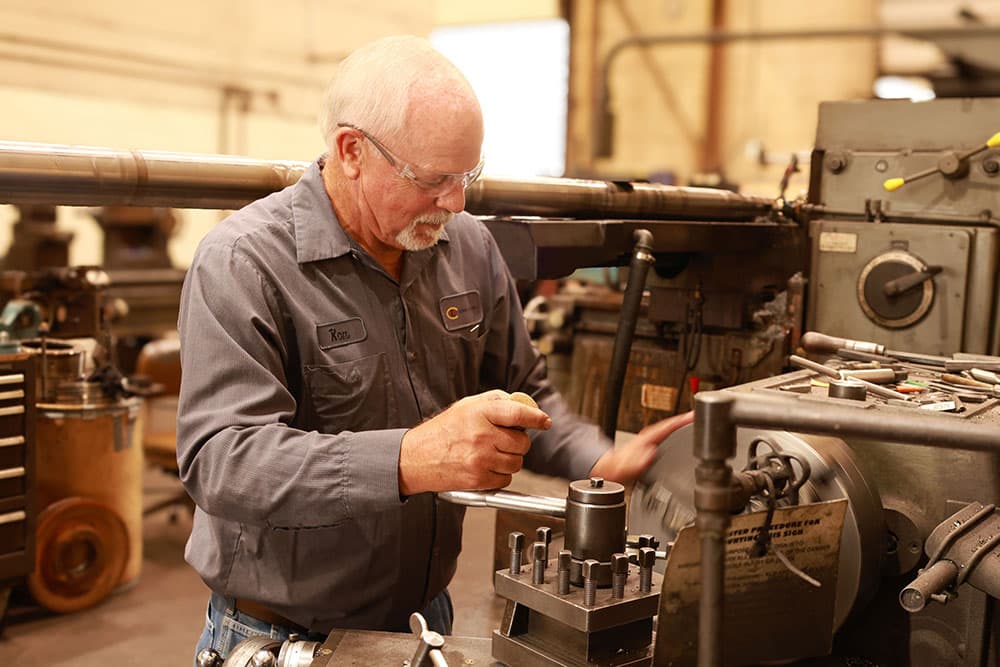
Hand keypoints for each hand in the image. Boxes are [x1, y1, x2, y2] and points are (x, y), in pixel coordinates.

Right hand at [399, 390, 551, 494]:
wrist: (415, 458)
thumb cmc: (442, 431)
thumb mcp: (466, 406)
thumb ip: (495, 401)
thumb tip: (523, 404)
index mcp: (480, 413)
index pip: (518, 413)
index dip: (536, 418)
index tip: (544, 421)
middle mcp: (482, 435)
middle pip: (522, 442)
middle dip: (517, 442)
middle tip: (503, 440)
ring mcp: (480, 459)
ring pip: (516, 463)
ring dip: (509, 460)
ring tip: (490, 454)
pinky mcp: (478, 479)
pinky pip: (505, 479)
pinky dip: (500, 475)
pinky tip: (485, 467)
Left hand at [588, 411, 693, 483]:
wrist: (608, 472)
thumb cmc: (614, 469)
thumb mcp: (623, 468)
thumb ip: (634, 463)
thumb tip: (649, 454)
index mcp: (646, 439)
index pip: (668, 426)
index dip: (683, 420)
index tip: (696, 415)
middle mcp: (650, 437)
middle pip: (674, 425)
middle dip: (690, 420)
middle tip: (708, 415)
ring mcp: (652, 441)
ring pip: (673, 431)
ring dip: (687, 428)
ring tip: (703, 425)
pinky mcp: (654, 447)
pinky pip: (671, 438)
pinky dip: (681, 436)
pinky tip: (689, 440)